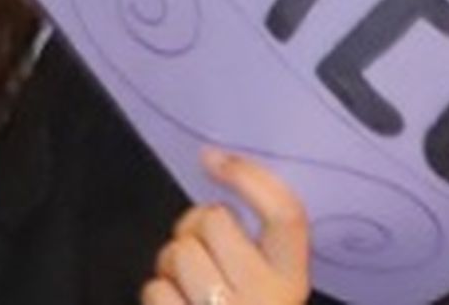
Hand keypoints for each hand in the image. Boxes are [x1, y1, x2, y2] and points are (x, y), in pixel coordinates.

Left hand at [142, 149, 311, 304]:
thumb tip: (218, 170)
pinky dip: (158, 292)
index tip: (216, 158)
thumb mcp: (268, 286)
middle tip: (199, 243)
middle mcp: (264, 299)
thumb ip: (257, 242)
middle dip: (195, 225)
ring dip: (172, 261)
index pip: (285, 213)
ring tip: (187, 280)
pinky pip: (156, 289)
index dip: (250, 177)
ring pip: (178, 252)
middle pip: (215, 221)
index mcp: (293, 280)